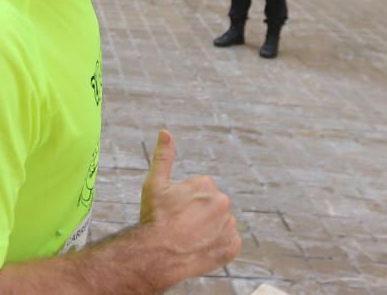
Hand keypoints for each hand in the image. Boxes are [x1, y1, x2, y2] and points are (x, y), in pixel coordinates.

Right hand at [139, 131, 240, 282]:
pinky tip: (200, 247)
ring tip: (188, 238)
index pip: (200, 190)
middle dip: (199, 214)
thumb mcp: (154, 184)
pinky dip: (217, 245)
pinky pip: (228, 243)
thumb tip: (165, 131)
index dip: (184, 201)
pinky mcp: (232, 247)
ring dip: (209, 229)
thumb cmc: (155, 218)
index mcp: (207, 185)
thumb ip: (163, 156)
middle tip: (180, 225)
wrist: (158, 255)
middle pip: (211, 206)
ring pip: (220, 224)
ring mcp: (229, 226)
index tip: (174, 210)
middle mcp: (223, 203)